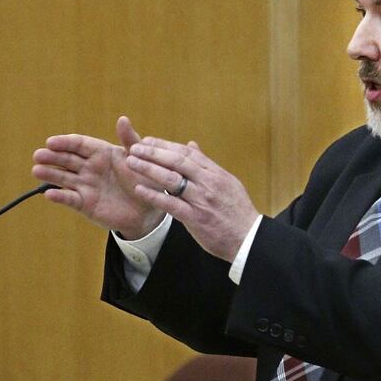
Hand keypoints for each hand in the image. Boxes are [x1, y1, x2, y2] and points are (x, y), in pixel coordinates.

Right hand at [33, 116, 164, 238]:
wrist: (148, 211)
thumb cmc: (145, 181)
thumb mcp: (138, 159)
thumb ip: (129, 140)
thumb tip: (122, 119)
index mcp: (101, 153)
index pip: (79, 145)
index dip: (65, 143)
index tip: (50, 142)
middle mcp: (90, 168)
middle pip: (67, 160)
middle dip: (52, 157)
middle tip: (38, 155)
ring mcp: (85, 186)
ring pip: (64, 178)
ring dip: (50, 174)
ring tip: (36, 170)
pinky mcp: (85, 204)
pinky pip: (70, 199)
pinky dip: (60, 197)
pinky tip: (49, 193)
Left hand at [125, 139, 261, 261]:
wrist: (249, 239)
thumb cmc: (236, 212)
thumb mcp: (226, 183)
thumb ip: (207, 165)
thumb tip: (192, 145)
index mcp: (216, 173)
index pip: (187, 153)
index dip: (165, 145)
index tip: (148, 141)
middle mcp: (209, 183)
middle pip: (177, 161)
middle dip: (153, 152)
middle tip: (135, 147)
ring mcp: (202, 200)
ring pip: (171, 179)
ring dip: (149, 169)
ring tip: (131, 162)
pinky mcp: (196, 218)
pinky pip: (171, 204)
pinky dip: (153, 196)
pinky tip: (139, 189)